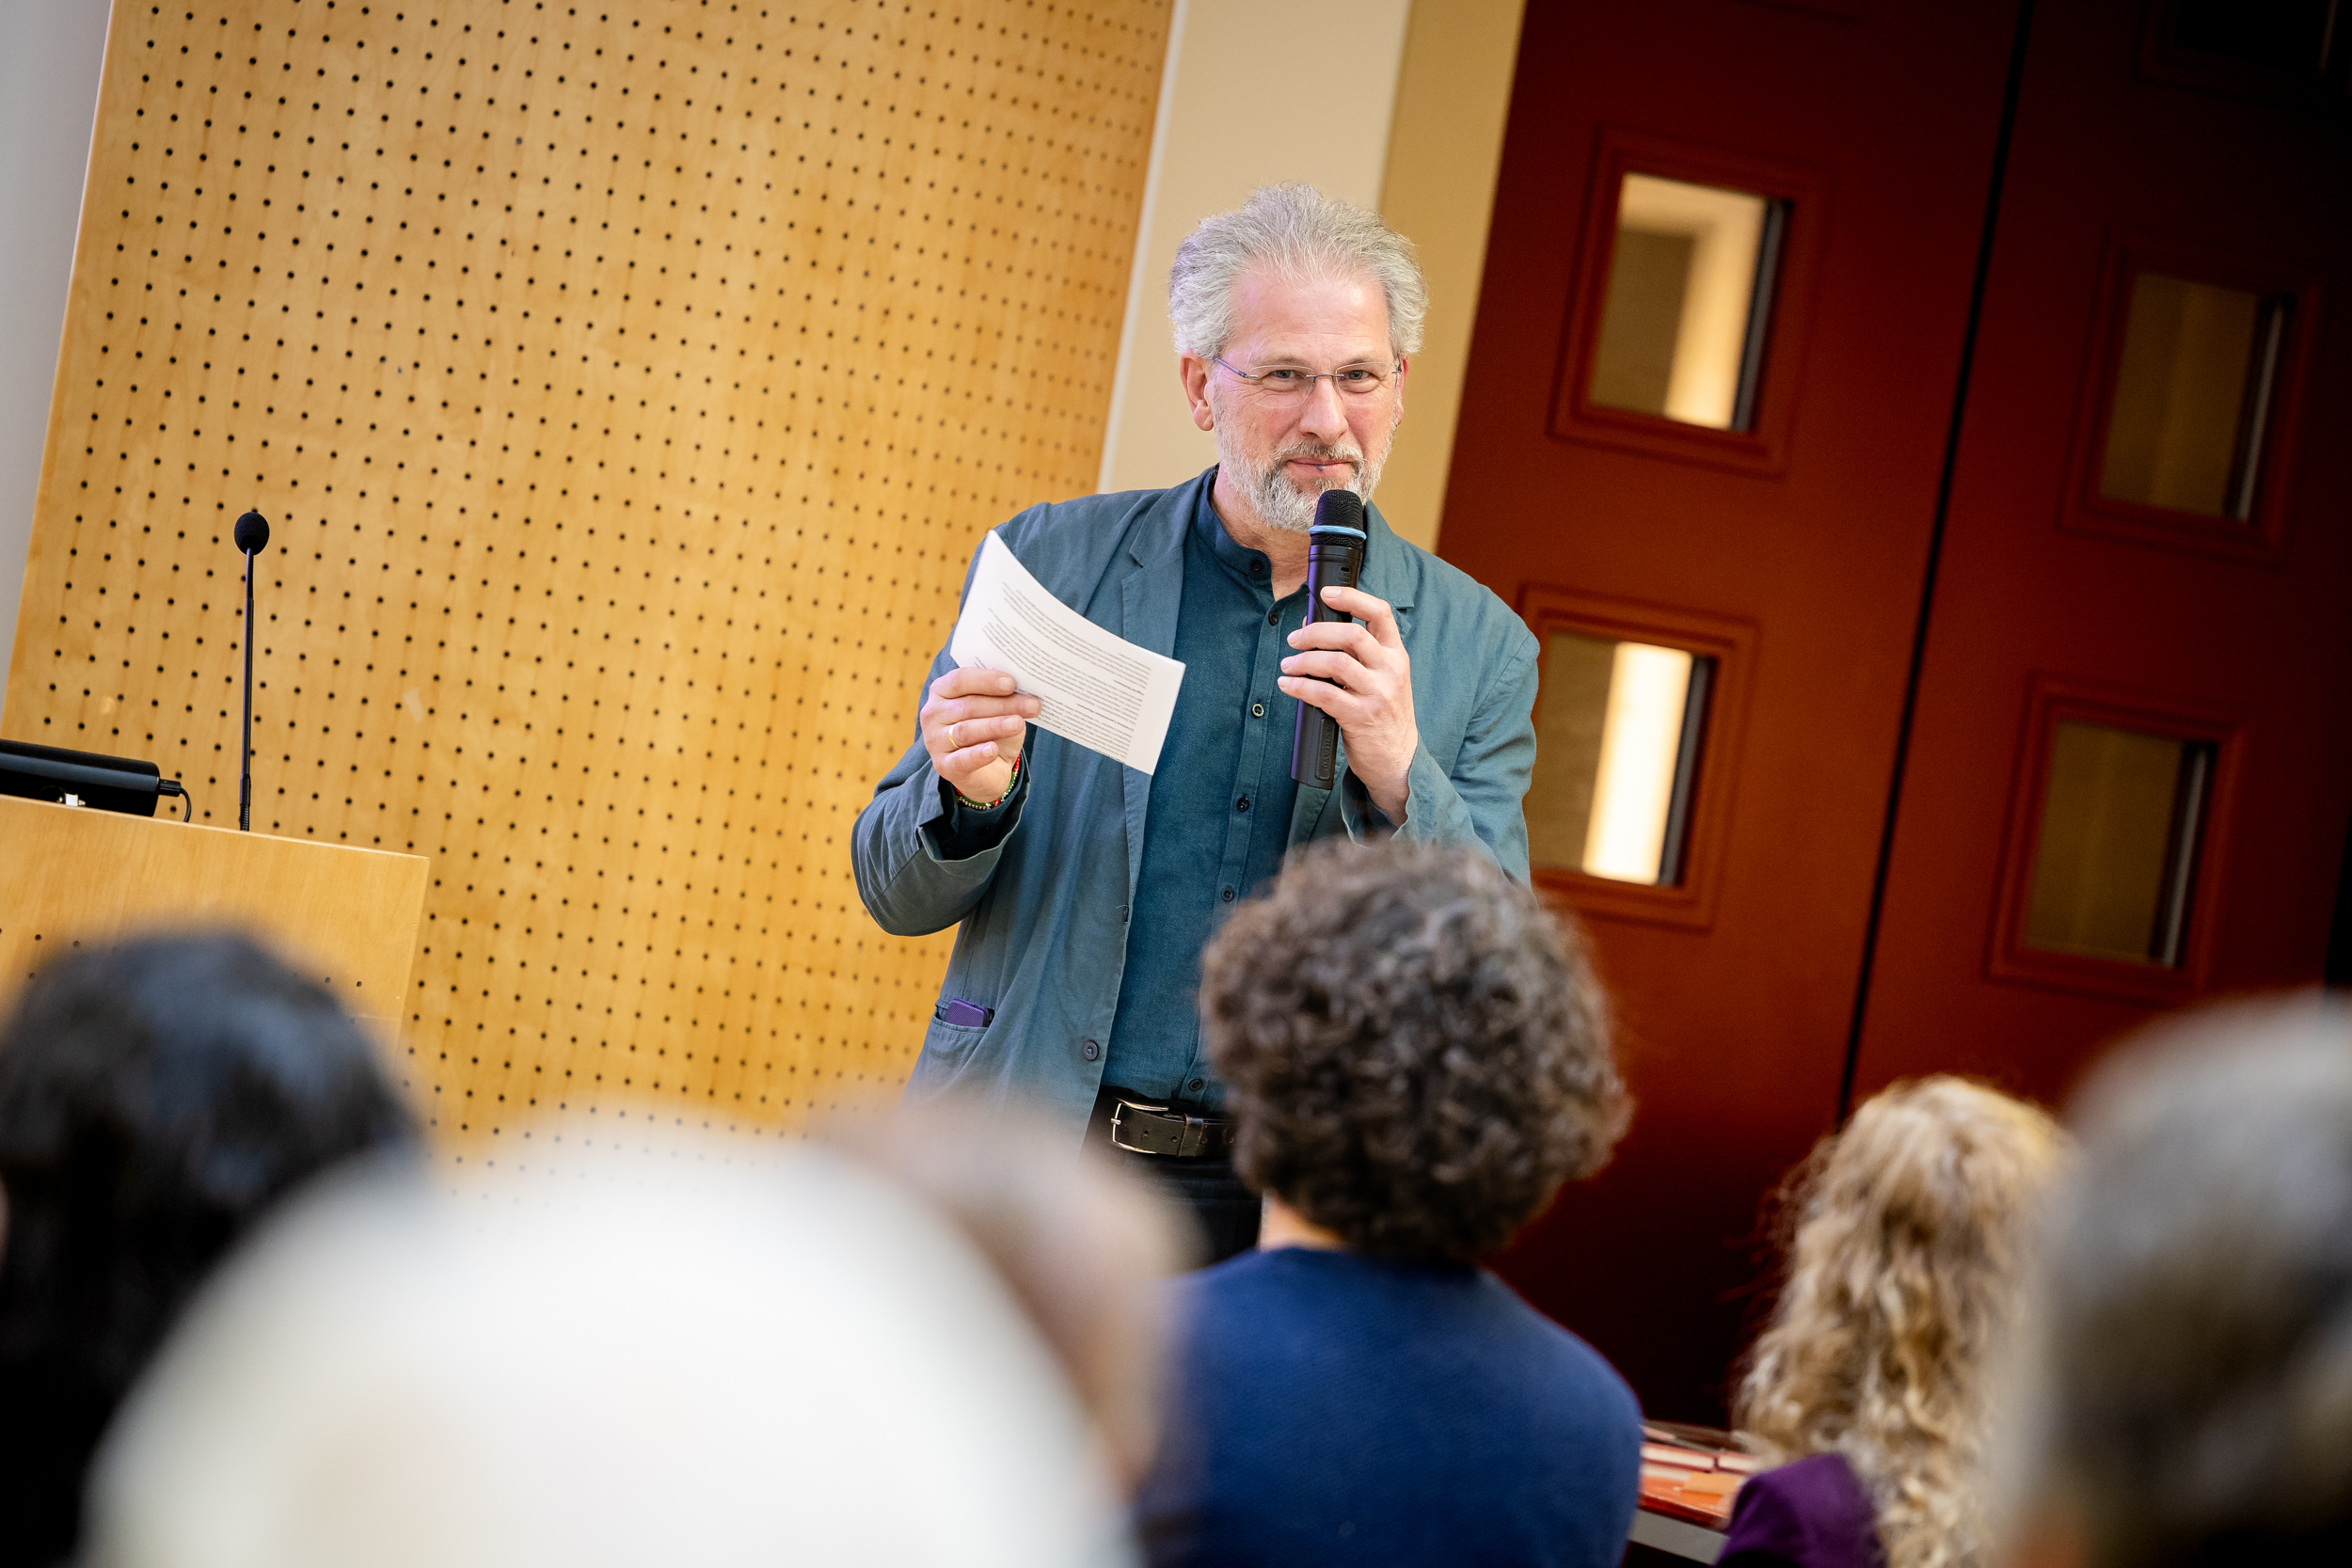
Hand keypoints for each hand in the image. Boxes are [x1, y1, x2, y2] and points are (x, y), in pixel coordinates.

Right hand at [921, 667, 1038, 803]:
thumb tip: (1024, 688)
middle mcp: (933, 713)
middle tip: (1031, 705)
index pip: (960, 680)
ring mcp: (935, 741)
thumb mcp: (998, 709)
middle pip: (968, 706)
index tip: (1012, 683)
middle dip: (1002, 704)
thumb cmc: (991, 729)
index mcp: (942, 690)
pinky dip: (978, 754)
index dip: (986, 680)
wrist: (988, 769)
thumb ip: (1003, 696)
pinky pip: (961, 759)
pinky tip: (993, 749)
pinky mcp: (944, 766)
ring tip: (1018, 723)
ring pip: (966, 730)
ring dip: (994, 726)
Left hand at [1279, 585, 1416, 821]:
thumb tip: (1312, 628)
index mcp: (1395, 654)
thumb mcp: (1381, 678)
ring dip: (1303, 660)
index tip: (1325, 594)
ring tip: (1287, 665)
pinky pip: (1324, 694)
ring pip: (1335, 663)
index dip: (1351, 597)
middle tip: (1294, 639)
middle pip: (1350, 635)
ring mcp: (1378, 693)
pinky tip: (1287, 685)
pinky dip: (1299, 686)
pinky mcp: (1361, 716)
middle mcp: (1390, 669)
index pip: (1380, 612)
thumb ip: (1356, 655)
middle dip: (1315, 632)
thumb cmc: (1383, 714)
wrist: (1398, 759)